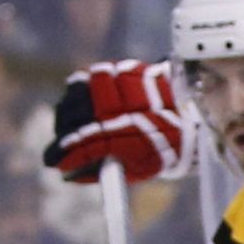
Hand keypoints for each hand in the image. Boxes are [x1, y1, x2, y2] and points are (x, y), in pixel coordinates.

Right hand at [45, 59, 188, 184]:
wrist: (191, 114)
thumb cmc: (164, 147)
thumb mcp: (138, 169)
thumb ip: (103, 170)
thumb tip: (71, 174)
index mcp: (127, 137)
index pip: (85, 145)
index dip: (65, 154)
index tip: (53, 161)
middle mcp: (122, 107)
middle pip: (76, 117)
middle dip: (63, 132)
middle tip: (62, 143)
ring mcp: (121, 85)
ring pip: (78, 93)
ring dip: (69, 110)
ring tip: (69, 122)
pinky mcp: (124, 69)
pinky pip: (90, 77)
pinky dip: (82, 91)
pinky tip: (83, 103)